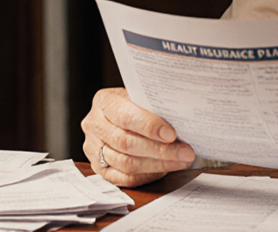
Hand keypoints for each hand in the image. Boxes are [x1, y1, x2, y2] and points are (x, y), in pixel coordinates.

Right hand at [81, 87, 195, 186]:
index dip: (149, 126)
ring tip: (180, 161)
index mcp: (104, 102)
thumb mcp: (142, 98)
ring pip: (126, 163)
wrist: (121, 116)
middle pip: (126, 143)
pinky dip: (147, 175)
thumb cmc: (137, 106)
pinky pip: (124, 178)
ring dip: (157, 164)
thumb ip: (154, 107)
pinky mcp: (99, 169)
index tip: (172, 134)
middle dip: (159, 150)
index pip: (125, 116)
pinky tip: (164, 170)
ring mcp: (93, 149)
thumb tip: (182, 120)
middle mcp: (94, 125)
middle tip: (185, 153)